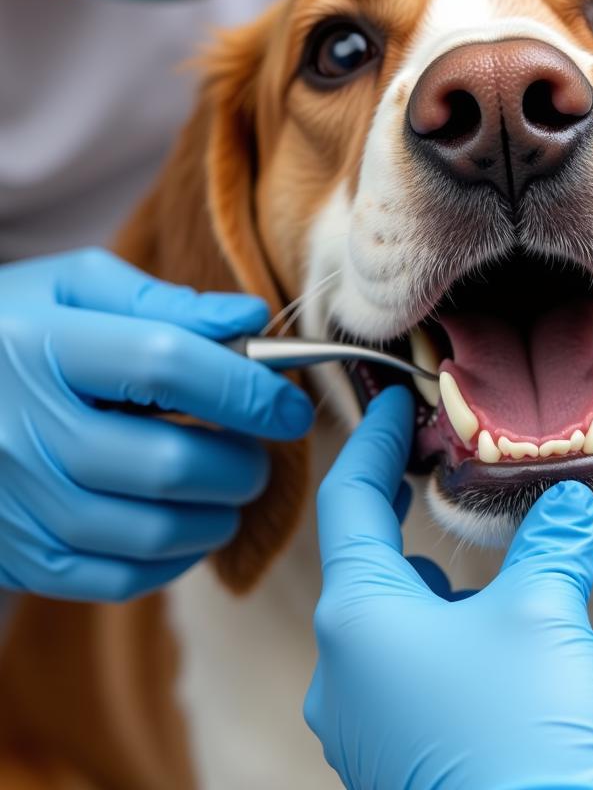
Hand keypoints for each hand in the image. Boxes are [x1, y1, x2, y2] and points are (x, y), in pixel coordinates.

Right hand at [0, 248, 312, 600]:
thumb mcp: (73, 289)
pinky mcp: (18, 555)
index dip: (247, 387)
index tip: (290, 405)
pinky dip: (177, 559)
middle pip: (167, 463)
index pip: (167, 366)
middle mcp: (20, 430)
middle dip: (242, 463)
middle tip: (262, 451)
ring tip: (233, 485)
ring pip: (151, 532)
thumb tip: (252, 319)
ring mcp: (16, 502)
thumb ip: (162, 301)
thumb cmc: (17, 331)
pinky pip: (118, 578)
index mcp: (40, 346)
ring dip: (220, 514)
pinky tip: (190, 524)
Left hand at [305, 386, 592, 789]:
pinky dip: (521, 683)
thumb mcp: (545, 615)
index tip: (391, 405)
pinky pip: (468, 704)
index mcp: (361, 623)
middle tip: (476, 497)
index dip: (370, 442)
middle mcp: (355, 680)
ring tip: (562, 613)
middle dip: (443, 539)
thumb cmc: (529, 740)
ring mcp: (384, 736)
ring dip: (499, 619)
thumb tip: (563, 507)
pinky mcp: (422, 774)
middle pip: (390, 575)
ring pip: (438, 641)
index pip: (349, 503)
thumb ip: (549, 546)